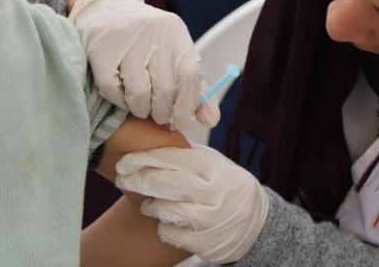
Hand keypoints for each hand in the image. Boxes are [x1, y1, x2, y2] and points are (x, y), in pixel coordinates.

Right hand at [68, 0, 219, 130]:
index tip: (182, 119)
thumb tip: (211, 120)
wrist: (107, 8)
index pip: (190, 75)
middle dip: (163, 113)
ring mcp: (126, 42)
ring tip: (142, 106)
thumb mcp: (176, 54)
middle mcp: (153, 35)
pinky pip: (113, 91)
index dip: (188, 105)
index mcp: (176, 34)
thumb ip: (195, 87)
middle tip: (159, 115)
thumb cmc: (149, 41)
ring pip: (139, 95)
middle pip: (165, 90)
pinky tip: (123, 93)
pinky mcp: (101, 51)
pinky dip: (120, 101)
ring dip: (142, 110)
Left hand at [115, 142, 269, 263]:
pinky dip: (163, 227)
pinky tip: (165, 222)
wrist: (256, 224)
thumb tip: (156, 136)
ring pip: (165, 209)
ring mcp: (209, 218)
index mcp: (213, 168)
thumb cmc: (227, 187)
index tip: (124, 161)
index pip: (172, 158)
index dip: (144, 159)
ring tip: (148, 204)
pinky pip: (171, 233)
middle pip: (164, 183)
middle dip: (138, 180)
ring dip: (151, 206)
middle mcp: (213, 192)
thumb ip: (190, 155)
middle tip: (123, 179)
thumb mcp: (216, 165)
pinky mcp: (205, 242)